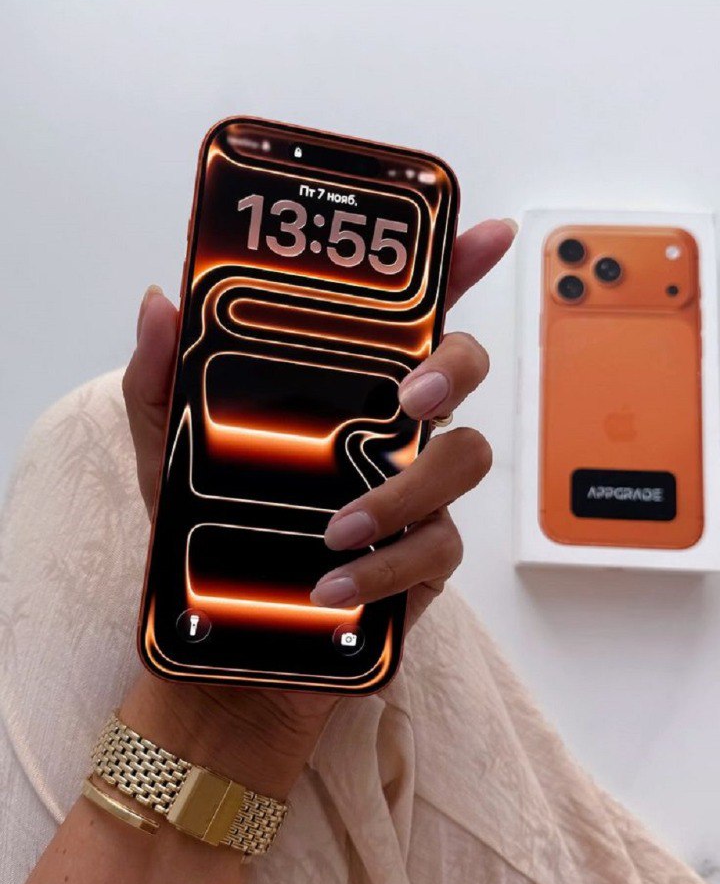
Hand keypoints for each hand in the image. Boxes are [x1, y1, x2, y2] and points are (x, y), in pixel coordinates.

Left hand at [121, 218, 514, 797]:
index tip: (486, 234)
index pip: (410, 316)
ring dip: (404, 489)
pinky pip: (436, 549)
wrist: (226, 648)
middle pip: (463, 370)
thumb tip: (162, 300)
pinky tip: (331, 583)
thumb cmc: (208, 538)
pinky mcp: (424, 562)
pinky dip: (384, 566)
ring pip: (462, 459)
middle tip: (406, 396)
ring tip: (334, 527)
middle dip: (452, 368)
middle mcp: (390, 431)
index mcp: (342, 388)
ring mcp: (416, 495)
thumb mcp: (168, 451)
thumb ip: (159, 377)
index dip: (457, 270)